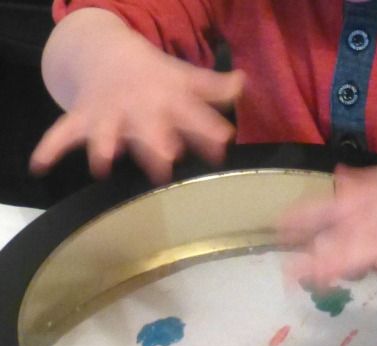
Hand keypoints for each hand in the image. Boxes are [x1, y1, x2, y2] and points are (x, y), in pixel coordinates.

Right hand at [30, 9, 243, 184]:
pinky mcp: (83, 119)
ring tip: (102, 166)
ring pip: (105, 132)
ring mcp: (109, 114)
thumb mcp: (186, 78)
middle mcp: (139, 107)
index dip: (208, 128)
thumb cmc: (155, 75)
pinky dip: (48, 148)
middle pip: (149, 127)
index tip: (224, 141)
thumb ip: (214, 89)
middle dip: (157, 142)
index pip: (193, 114)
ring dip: (103, 148)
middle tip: (168, 157)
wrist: (107, 53)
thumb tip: (244, 84)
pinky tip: (38, 166)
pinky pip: (62, 134)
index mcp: (168, 98)